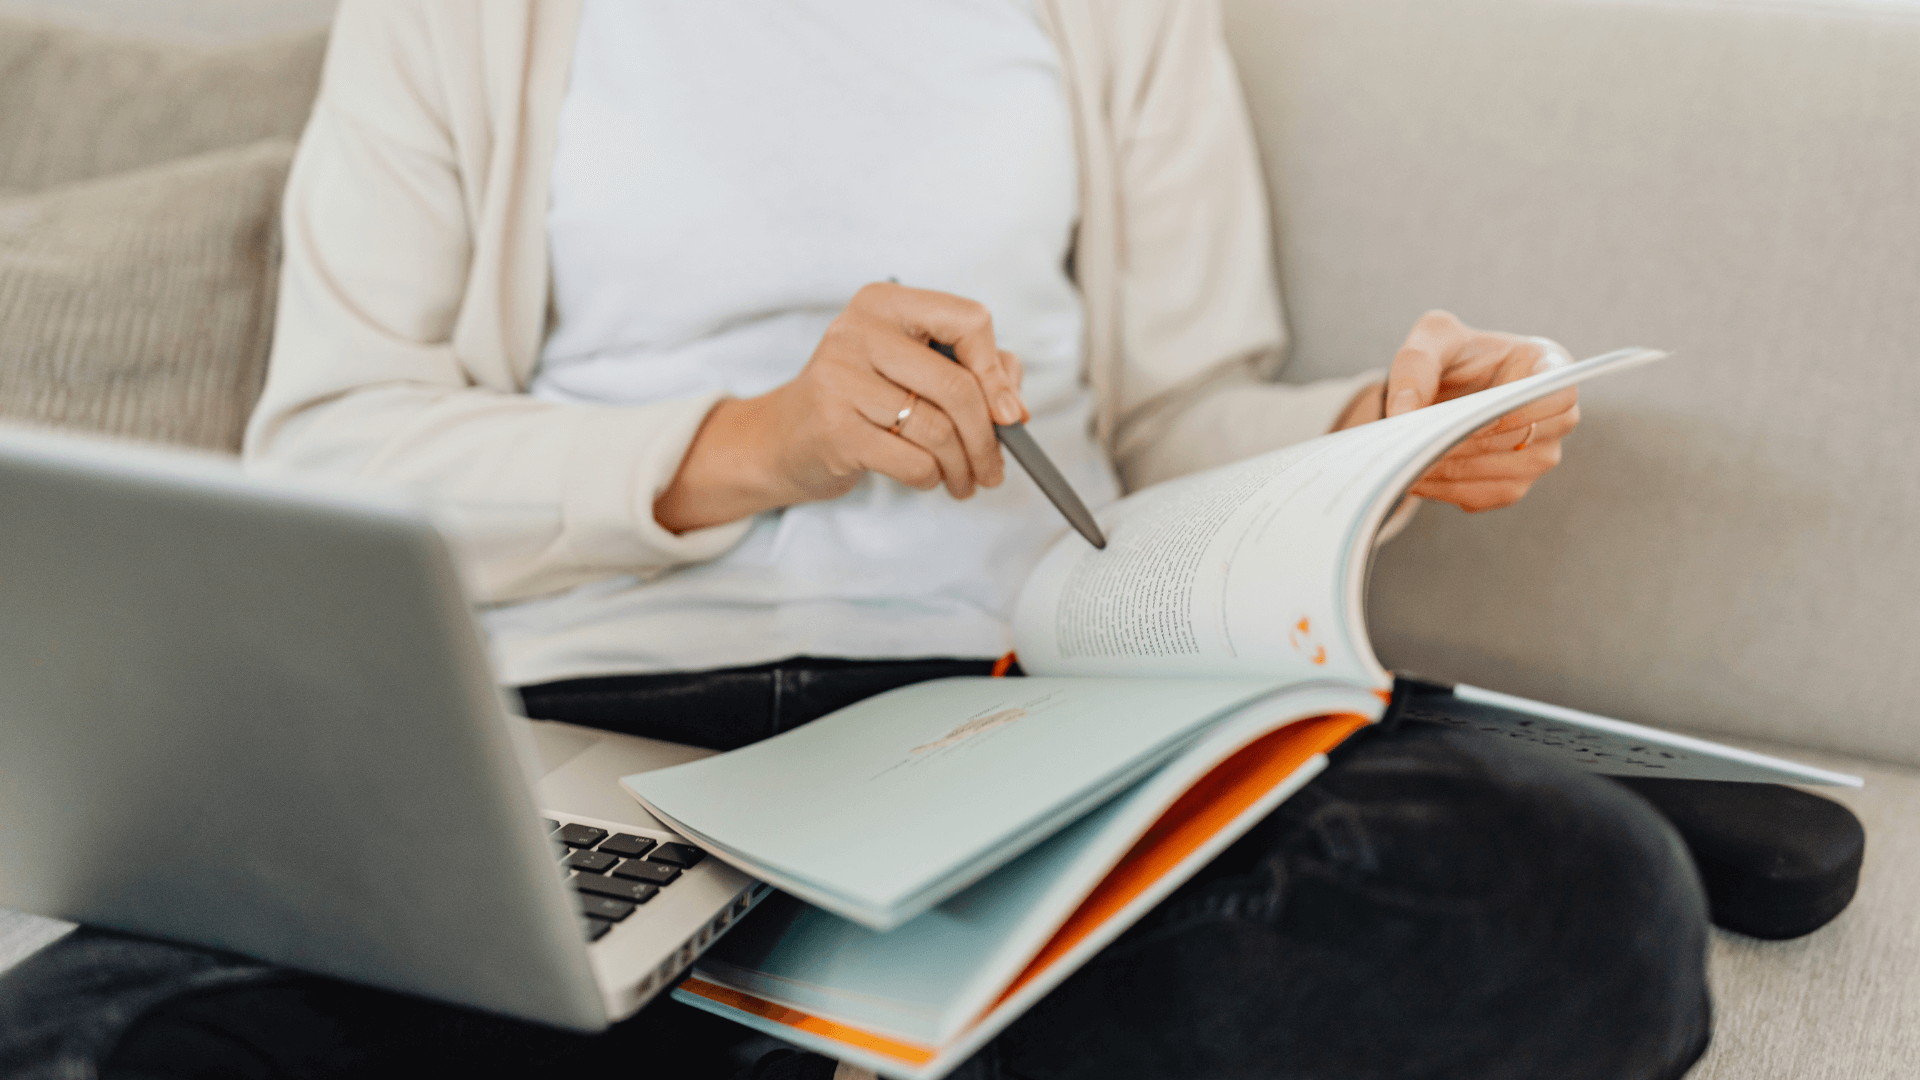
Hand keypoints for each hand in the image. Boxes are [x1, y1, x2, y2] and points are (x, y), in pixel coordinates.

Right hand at [655, 283, 1027, 532]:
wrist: (785, 438)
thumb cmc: (863, 399)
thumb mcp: (912, 367)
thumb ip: (972, 370)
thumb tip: (1013, 408)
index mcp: (886, 303)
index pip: (969, 321)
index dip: (997, 371)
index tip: (1009, 413)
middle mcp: (859, 331)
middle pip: (958, 386)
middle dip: (987, 438)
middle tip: (994, 467)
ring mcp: (840, 379)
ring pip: (938, 431)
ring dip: (962, 466)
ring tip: (964, 480)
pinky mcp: (834, 429)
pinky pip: (912, 461)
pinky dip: (931, 477)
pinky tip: (928, 478)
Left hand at [1334, 310, 1578, 512]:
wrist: (1442, 388)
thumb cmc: (1450, 355)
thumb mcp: (1431, 340)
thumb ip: (1416, 366)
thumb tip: (1404, 414)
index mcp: (1550, 368)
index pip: (1560, 395)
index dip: (1526, 409)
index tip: (1480, 413)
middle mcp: (1556, 418)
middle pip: (1526, 442)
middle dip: (1469, 443)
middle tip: (1421, 442)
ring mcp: (1538, 457)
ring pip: (1503, 476)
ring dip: (1452, 470)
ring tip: (1408, 459)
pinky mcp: (1511, 485)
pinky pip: (1482, 497)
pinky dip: (1445, 489)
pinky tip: (1414, 474)